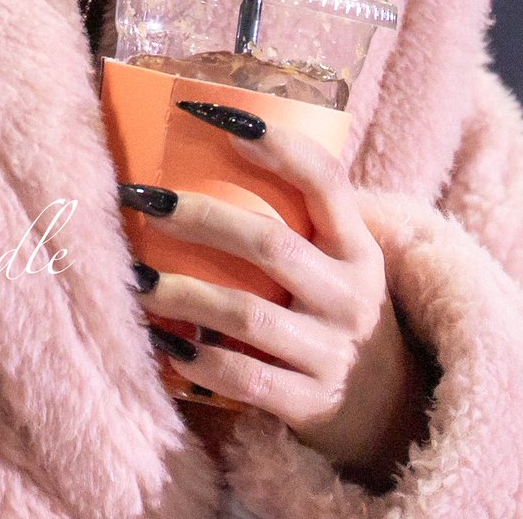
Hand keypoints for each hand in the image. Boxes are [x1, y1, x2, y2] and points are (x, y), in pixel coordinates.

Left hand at [123, 109, 431, 489]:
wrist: (384, 407)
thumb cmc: (333, 307)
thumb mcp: (337, 258)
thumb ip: (293, 218)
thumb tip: (194, 152)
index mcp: (358, 247)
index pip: (326, 180)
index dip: (277, 145)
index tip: (214, 115)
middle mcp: (351, 296)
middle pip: (271, 244)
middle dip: (201, 217)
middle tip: (143, 199)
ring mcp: (333, 352)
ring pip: (249, 315)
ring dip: (184, 294)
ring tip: (137, 279)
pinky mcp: (310, 403)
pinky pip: (245, 378)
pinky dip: (199, 361)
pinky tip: (164, 344)